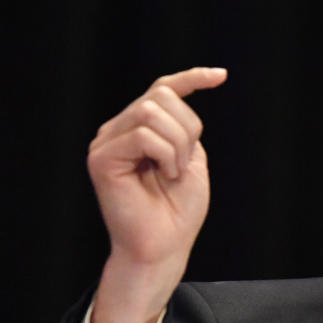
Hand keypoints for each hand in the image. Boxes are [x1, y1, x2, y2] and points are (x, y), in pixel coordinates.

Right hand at [87, 67, 226, 322]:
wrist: (164, 247)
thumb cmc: (178, 211)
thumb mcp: (191, 159)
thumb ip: (182, 128)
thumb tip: (180, 94)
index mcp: (139, 129)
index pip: (163, 89)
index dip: (192, 78)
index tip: (221, 76)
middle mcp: (118, 130)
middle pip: (162, 96)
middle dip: (187, 129)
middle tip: (184, 164)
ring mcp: (106, 143)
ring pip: (154, 113)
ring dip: (178, 145)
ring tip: (172, 173)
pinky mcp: (101, 158)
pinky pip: (144, 135)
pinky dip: (166, 155)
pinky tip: (164, 176)